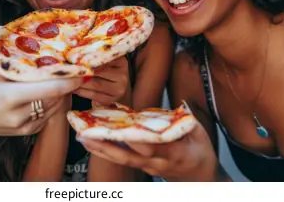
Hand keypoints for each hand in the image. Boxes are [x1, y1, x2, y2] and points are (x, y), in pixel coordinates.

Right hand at [0, 70, 82, 138]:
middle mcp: (19, 114)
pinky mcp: (28, 132)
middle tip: (75, 70)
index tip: (82, 71)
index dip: (69, 81)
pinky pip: (48, 115)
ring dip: (60, 93)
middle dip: (67, 84)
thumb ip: (18, 65)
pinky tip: (45, 94)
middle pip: (55, 98)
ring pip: (54, 106)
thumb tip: (43, 51)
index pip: (49, 89)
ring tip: (60, 79)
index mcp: (10, 96)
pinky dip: (51, 103)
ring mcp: (24, 126)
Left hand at [73, 56, 130, 106]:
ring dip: (80, 82)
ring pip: (96, 84)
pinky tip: (74, 89)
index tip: (76, 58)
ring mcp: (119, 89)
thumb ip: (94, 55)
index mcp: (121, 61)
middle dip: (82, 70)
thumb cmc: (104, 70)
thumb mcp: (104, 60)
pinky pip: (94, 96)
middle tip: (69, 68)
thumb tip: (76, 49)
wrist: (113, 88)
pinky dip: (82, 92)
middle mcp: (123, 75)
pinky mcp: (112, 100)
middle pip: (99, 72)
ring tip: (70, 78)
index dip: (89, 58)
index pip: (104, 58)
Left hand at [78, 122, 221, 180]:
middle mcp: (157, 161)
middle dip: (107, 145)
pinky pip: (122, 159)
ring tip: (82, 136)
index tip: (121, 128)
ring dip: (100, 149)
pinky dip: (106, 151)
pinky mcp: (142, 167)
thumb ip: (185, 119)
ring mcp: (148, 166)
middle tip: (87, 133)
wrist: (201, 179)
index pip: (152, 145)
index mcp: (173, 152)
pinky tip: (91, 142)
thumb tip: (178, 104)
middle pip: (129, 155)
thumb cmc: (200, 153)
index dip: (136, 138)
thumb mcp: (199, 133)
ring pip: (122, 159)